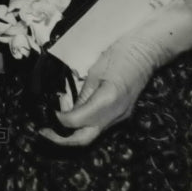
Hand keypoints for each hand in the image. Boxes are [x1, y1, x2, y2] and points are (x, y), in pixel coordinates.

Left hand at [40, 0, 191, 145]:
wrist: (147, 50)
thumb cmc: (121, 53)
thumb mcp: (95, 70)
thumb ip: (82, 93)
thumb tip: (65, 109)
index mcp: (108, 100)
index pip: (76, 121)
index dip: (58, 120)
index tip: (45, 114)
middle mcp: (115, 114)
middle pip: (85, 139)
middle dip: (62, 140)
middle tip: (44, 131)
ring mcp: (120, 116)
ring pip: (92, 135)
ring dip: (71, 135)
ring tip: (52, 128)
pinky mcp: (121, 114)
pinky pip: (98, 126)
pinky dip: (82, 126)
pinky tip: (70, 120)